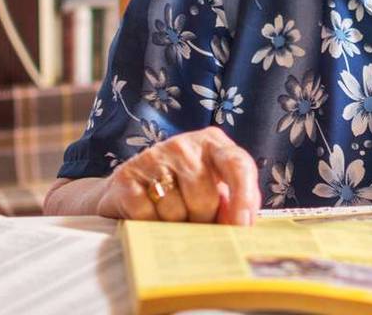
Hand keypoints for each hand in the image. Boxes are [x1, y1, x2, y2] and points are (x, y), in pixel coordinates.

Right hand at [96, 126, 261, 224]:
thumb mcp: (213, 190)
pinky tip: (149, 215)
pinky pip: (147, 216)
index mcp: (213, 144)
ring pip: (175, 212)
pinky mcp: (127, 176)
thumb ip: (232, 203)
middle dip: (202, 221)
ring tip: (169, 217)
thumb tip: (241, 228)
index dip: (244, 198)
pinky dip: (149, 226)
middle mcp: (184, 145)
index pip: (238, 165)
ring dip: (174, 226)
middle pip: (205, 199)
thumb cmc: (184, 192)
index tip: (242, 227)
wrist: (130, 188)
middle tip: (194, 221)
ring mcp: (153, 157)